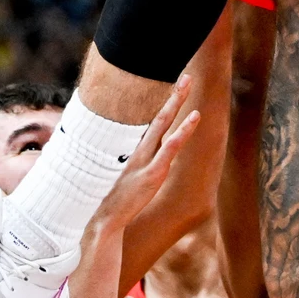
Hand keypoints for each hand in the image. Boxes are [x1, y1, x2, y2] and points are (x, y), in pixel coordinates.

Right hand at [91, 74, 199, 232]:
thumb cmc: (116, 203)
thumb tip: (140, 166)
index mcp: (137, 154)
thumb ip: (135, 171)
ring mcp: (146, 161)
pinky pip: (170, 148)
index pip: (153, 125)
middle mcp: (141, 152)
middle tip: (186, 76)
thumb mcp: (128, 183)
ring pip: (163, 125)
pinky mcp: (152, 173)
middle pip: (159, 117)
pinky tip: (194, 118)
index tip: (175, 89)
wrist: (104, 222)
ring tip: (188, 84)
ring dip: (176, 102)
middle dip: (173, 96)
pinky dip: (182, 132)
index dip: (166, 107)